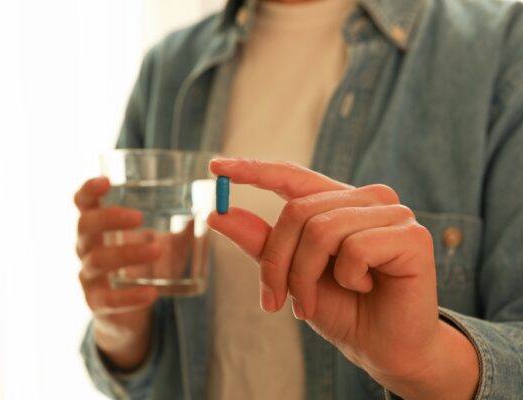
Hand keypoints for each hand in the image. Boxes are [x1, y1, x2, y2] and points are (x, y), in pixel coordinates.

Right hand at [75, 177, 160, 369]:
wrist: (128, 315)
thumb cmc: (141, 267)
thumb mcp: (155, 241)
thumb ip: (175, 224)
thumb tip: (210, 205)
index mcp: (98, 227)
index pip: (83, 203)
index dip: (89, 190)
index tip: (106, 182)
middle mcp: (86, 247)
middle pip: (85, 225)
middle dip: (110, 218)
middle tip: (139, 217)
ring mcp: (88, 276)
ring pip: (97, 260)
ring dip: (127, 253)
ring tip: (157, 251)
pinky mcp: (96, 304)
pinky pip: (108, 299)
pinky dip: (130, 296)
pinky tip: (151, 294)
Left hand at [207, 158, 478, 398]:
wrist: (383, 348)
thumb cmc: (341, 308)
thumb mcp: (291, 274)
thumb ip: (261, 243)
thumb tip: (217, 215)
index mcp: (338, 202)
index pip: (292, 176)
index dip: (254, 170)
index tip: (215, 166)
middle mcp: (367, 199)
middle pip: (298, 211)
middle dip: (277, 263)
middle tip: (276, 301)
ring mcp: (392, 213)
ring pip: (322, 230)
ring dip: (307, 277)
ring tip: (314, 303)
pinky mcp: (411, 236)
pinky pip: (355, 248)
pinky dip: (348, 278)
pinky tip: (366, 288)